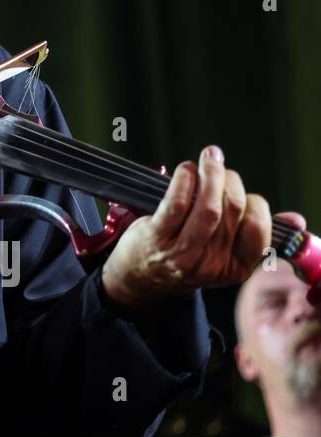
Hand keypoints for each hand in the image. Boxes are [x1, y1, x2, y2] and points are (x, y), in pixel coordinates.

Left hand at [101, 145, 273, 309]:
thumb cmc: (187, 258)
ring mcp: (182, 251)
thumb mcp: (226, 257)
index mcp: (235, 267)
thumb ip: (258, 237)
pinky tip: (187, 170)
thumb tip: (296, 220)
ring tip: (209, 157)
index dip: (255, 203)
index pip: (258, 228)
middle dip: (231, 181)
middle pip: (234, 210)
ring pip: (208, 207)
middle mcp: (211, 262)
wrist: (140, 279)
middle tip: (220, 168)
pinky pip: (176, 204)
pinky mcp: (156, 237)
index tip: (242, 193)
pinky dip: (185, 180)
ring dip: (212, 174)